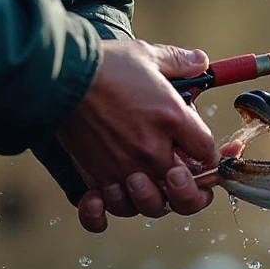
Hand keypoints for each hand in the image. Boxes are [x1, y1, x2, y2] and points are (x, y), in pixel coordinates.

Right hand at [58, 39, 217, 231]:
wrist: (59, 71)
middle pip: (187, 193)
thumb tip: (199, 60)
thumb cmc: (105, 63)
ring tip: (148, 183)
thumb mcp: (148, 55)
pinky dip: (104, 213)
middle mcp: (151, 150)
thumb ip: (178, 61)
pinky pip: (105, 208)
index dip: (210, 156)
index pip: (208, 154)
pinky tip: (105, 204)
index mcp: (173, 119)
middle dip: (192, 191)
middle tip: (183, 179)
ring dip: (156, 201)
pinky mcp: (95, 173)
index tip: (200, 151)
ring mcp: (123, 166)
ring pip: (151, 207)